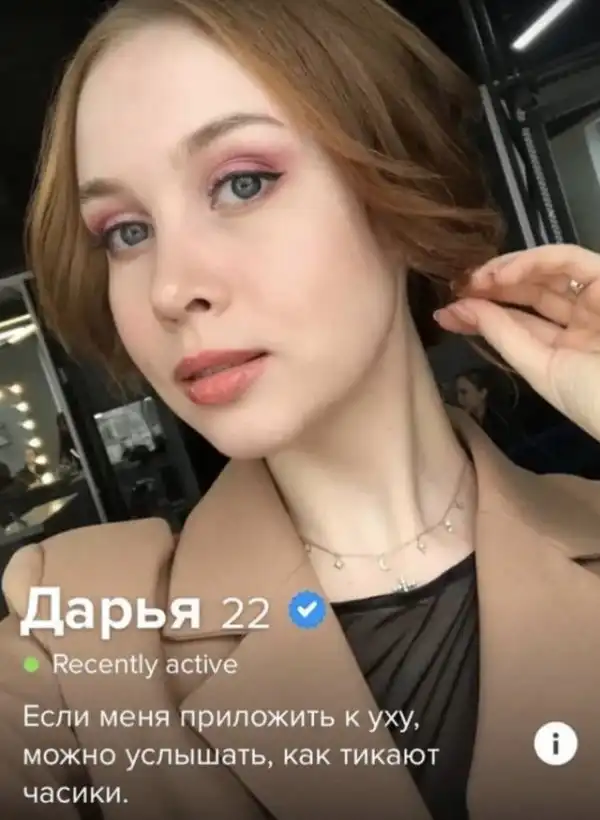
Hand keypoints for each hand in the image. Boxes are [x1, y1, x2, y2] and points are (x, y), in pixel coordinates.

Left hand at [434, 244, 599, 440]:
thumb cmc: (596, 399)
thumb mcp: (542, 371)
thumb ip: (504, 336)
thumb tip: (461, 309)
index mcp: (570, 347)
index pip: (518, 322)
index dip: (482, 314)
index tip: (445, 312)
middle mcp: (584, 318)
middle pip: (529, 292)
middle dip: (489, 288)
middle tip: (456, 288)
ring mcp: (598, 297)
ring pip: (545, 271)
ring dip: (505, 271)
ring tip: (472, 280)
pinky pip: (567, 259)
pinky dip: (531, 260)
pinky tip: (498, 274)